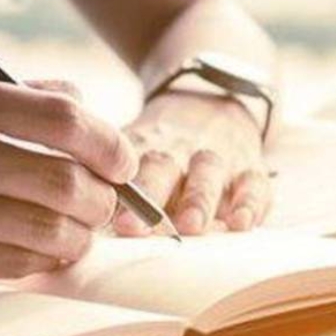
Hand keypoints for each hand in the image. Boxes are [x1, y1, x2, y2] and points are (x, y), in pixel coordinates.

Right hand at [0, 68, 136, 293]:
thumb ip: (18, 95)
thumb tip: (96, 111)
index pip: (62, 116)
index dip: (110, 144)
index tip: (123, 163)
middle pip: (65, 179)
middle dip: (104, 199)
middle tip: (106, 205)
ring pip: (48, 228)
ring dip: (79, 236)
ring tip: (77, 230)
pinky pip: (18, 262)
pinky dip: (45, 259)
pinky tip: (43, 250)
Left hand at [113, 91, 270, 235]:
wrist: (215, 104)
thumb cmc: (165, 152)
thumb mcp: (136, 152)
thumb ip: (112, 186)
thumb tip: (82, 231)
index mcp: (141, 150)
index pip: (123, 169)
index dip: (112, 193)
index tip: (101, 215)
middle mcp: (177, 153)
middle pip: (161, 168)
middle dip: (149, 196)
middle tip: (134, 226)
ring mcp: (216, 161)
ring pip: (206, 174)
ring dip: (197, 199)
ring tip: (190, 226)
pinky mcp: (250, 171)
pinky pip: (253, 185)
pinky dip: (249, 204)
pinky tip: (241, 223)